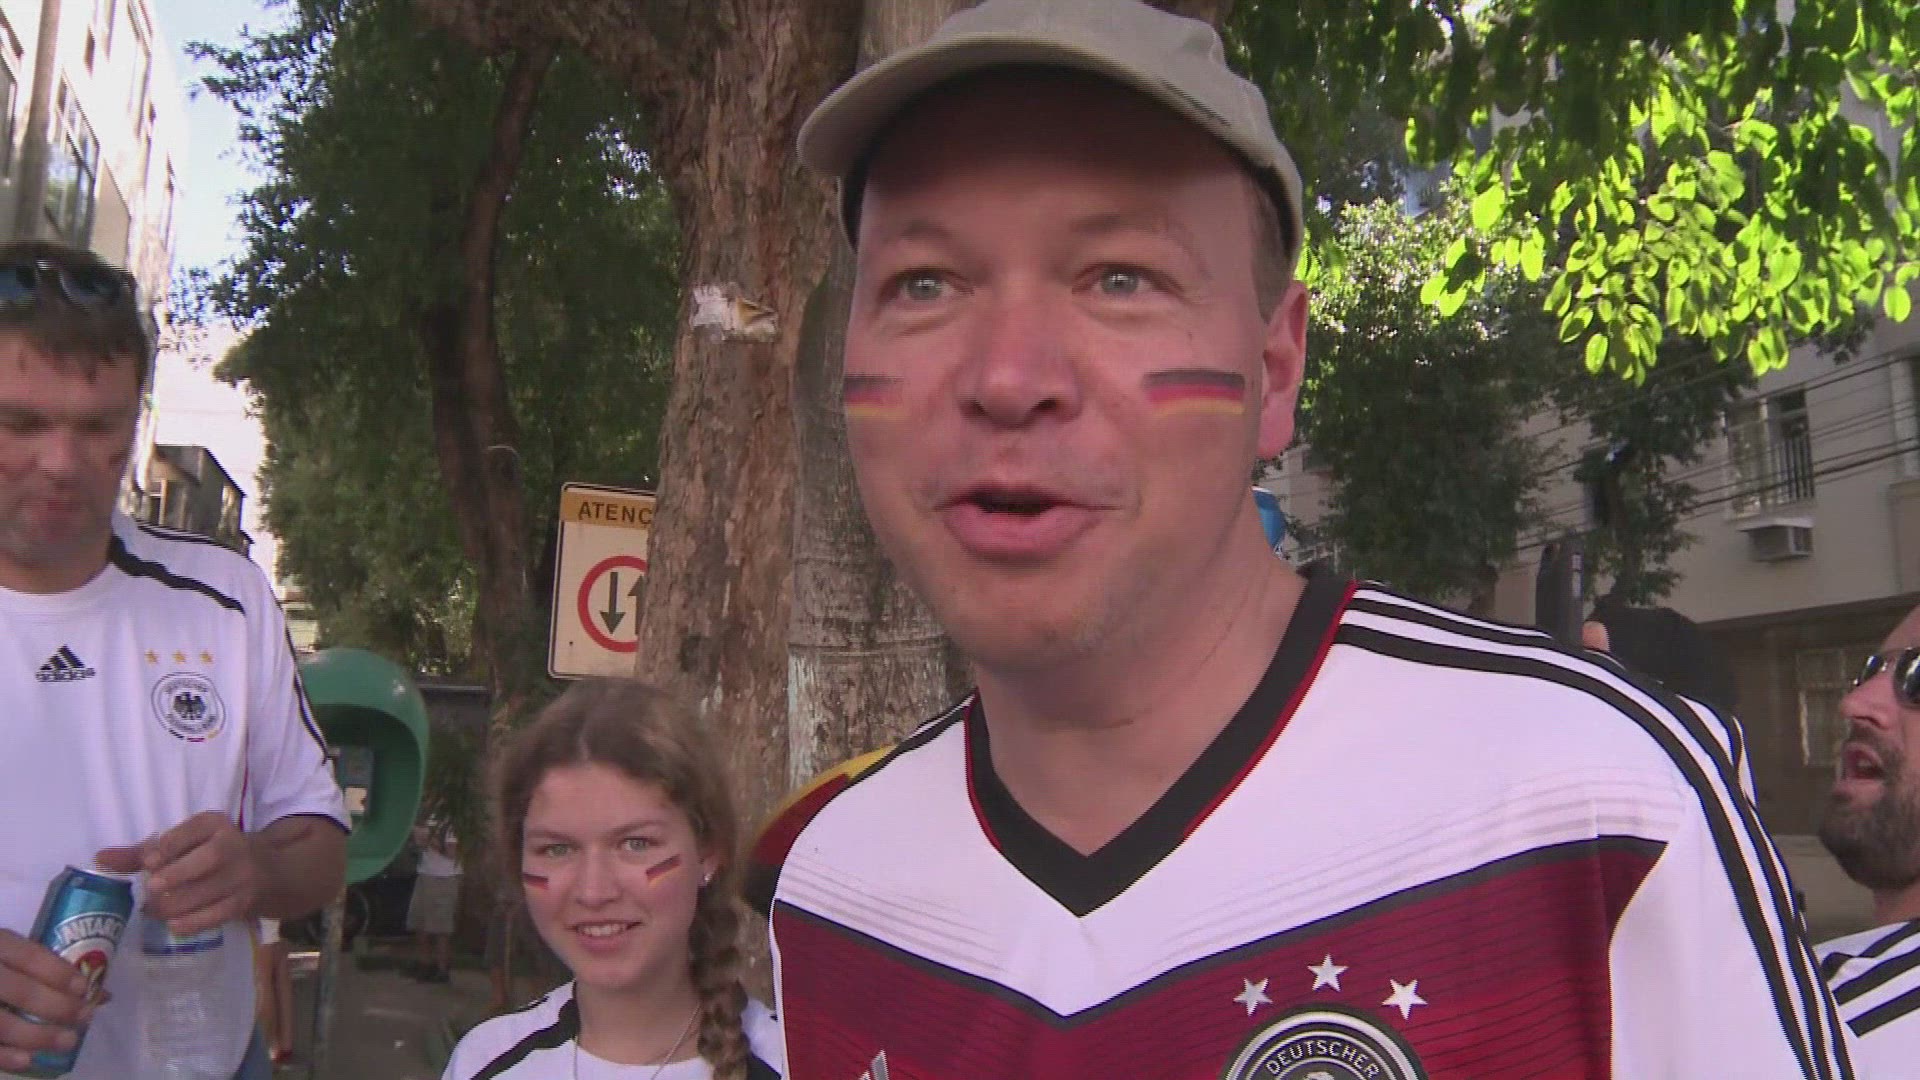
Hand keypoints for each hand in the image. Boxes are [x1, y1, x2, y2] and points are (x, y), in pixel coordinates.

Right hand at [0, 928, 95, 1072]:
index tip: (84, 988)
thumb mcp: (7, 950)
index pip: (28, 955)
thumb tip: (102, 993)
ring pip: (1, 1022)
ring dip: (38, 1036)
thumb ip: (43, 966)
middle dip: (57, 1007)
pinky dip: (3, 1055)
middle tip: (84, 1017)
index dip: (58, 972)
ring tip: (68, 1041)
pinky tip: (27, 1060)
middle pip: (19, 991)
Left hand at [97, 812, 257, 936]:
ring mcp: (242, 876)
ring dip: (177, 904)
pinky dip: (193, 922)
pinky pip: (218, 915)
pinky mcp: (243, 902)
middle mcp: (234, 846)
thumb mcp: (182, 845)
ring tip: (152, 910)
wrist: (261, 871)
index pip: (195, 829)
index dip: (171, 845)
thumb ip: (141, 852)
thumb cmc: (206, 854)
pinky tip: (173, 924)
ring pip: (212, 890)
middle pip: (210, 858)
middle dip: (178, 874)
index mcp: (215, 825)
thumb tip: (100, 859)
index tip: (149, 862)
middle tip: (152, 888)